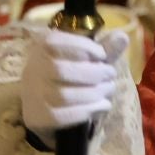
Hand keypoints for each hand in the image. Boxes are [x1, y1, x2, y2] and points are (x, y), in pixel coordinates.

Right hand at [20, 27, 126, 142]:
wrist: (47, 110)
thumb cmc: (71, 78)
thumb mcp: (87, 60)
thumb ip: (104, 49)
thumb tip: (122, 36)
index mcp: (41, 49)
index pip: (53, 42)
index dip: (82, 47)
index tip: (102, 55)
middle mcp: (32, 70)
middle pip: (59, 70)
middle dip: (92, 73)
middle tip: (110, 74)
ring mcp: (33, 95)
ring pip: (64, 95)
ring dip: (94, 93)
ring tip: (108, 90)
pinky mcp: (39, 117)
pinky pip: (65, 116)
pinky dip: (89, 110)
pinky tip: (102, 105)